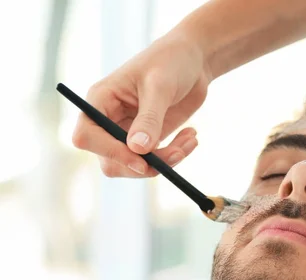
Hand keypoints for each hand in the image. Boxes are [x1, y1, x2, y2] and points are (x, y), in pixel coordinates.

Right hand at [72, 32, 209, 177]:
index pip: (86, 136)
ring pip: (135, 166)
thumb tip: (137, 149)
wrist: (193, 61)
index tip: (142, 161)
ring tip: (190, 140)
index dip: (110, 152)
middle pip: (110, 160)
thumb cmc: (171, 62)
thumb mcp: (160, 86)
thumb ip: (149, 118)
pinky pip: (155, 161)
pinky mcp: (148, 139)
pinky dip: (175, 156)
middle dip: (143, 164)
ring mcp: (128, 132)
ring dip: (165, 162)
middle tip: (176, 155)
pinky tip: (191, 138)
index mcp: (101, 100)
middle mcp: (109, 119)